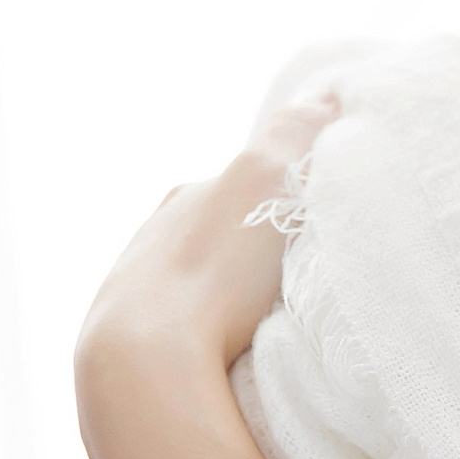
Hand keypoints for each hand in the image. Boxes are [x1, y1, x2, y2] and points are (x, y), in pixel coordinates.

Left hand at [76, 95, 339, 397]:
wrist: (147, 362)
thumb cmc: (215, 268)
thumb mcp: (267, 179)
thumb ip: (293, 134)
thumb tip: (323, 96)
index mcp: (184, 198)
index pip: (240, 184)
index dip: (282, 195)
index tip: (312, 215)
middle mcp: (152, 240)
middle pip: (217, 236)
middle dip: (253, 249)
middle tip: (297, 272)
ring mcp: (138, 297)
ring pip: (198, 286)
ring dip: (228, 297)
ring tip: (267, 320)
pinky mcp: (136, 352)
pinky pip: (186, 333)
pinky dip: (211, 335)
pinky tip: (232, 354)